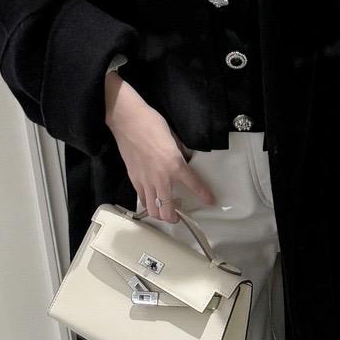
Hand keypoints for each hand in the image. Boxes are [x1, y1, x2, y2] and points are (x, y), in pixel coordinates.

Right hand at [106, 80, 215, 221]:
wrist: (128, 121)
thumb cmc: (152, 124)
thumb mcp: (174, 138)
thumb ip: (181, 154)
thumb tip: (186, 161)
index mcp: (175, 165)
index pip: (194, 185)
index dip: (204, 195)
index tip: (210, 201)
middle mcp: (161, 178)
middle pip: (167, 211)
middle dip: (174, 217)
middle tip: (179, 213)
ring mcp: (145, 181)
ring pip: (152, 210)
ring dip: (160, 214)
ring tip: (165, 209)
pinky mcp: (133, 179)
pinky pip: (142, 199)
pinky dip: (148, 203)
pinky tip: (152, 198)